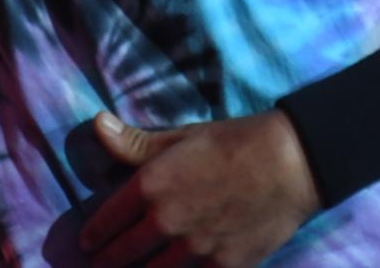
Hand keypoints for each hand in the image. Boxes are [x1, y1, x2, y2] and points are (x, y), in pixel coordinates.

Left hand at [79, 109, 318, 266]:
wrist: (292, 162)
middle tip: (99, 264)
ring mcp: (195, 248)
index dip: (93, 234)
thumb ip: (136, 143)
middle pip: (124, 253)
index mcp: (152, 185)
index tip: (87, 242)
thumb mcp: (183, 136)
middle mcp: (167, 221)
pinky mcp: (223, 266)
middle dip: (108, 260)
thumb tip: (97, 126)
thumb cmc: (236, 141)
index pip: (107, 219)